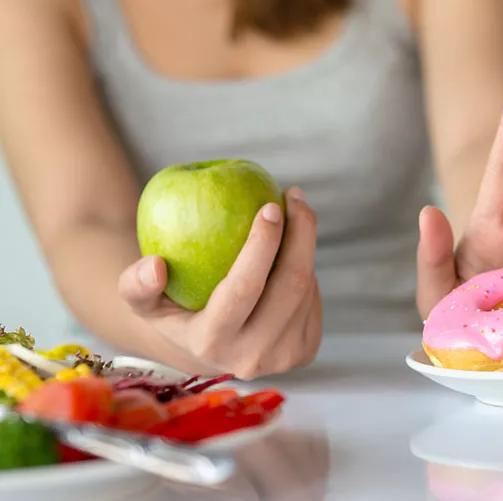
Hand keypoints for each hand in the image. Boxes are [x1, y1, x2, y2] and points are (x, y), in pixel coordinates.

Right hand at [118, 187, 321, 378]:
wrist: (207, 349)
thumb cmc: (174, 309)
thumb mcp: (144, 301)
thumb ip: (135, 284)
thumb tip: (155, 265)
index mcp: (210, 344)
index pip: (243, 288)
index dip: (262, 245)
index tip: (270, 206)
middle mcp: (251, 358)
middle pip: (290, 286)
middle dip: (301, 233)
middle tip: (294, 197)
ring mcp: (283, 359)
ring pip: (306, 289)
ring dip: (305, 245)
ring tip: (295, 213)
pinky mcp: (304, 352)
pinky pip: (313, 299)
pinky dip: (307, 267)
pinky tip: (295, 246)